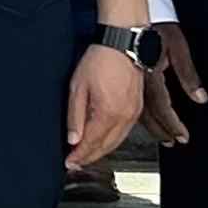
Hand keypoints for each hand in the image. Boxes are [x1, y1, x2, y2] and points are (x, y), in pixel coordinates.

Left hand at [66, 42, 143, 168]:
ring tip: (85, 155)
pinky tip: (102, 140)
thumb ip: (75, 116)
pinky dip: (112, 140)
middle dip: (89, 158)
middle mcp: (125, 117)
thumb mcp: (78, 87)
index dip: (79, 156)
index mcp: (108, 113)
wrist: (123, 44)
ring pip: (116, 142)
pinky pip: (124, 132)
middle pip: (106, 147)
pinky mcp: (138, 108)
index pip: (92, 144)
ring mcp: (134, 113)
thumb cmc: (100, 59)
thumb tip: (73, 140)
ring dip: (101, 151)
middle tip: (75, 163)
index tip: (69, 163)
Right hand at [140, 21, 207, 145]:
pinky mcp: (126, 79)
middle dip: (162, 131)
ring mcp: (130, 82)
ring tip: (161, 135)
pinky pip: (132, 102)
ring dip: (151, 125)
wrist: (132, 16)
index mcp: (152, 78)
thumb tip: (200, 98)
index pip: (163, 108)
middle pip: (149, 116)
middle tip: (171, 142)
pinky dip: (140, 114)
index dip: (173, 125)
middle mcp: (139, 84)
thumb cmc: (157, 29)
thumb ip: (189, 76)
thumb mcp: (178, 49)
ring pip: (138, 111)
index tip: (182, 137)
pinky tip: (144, 118)